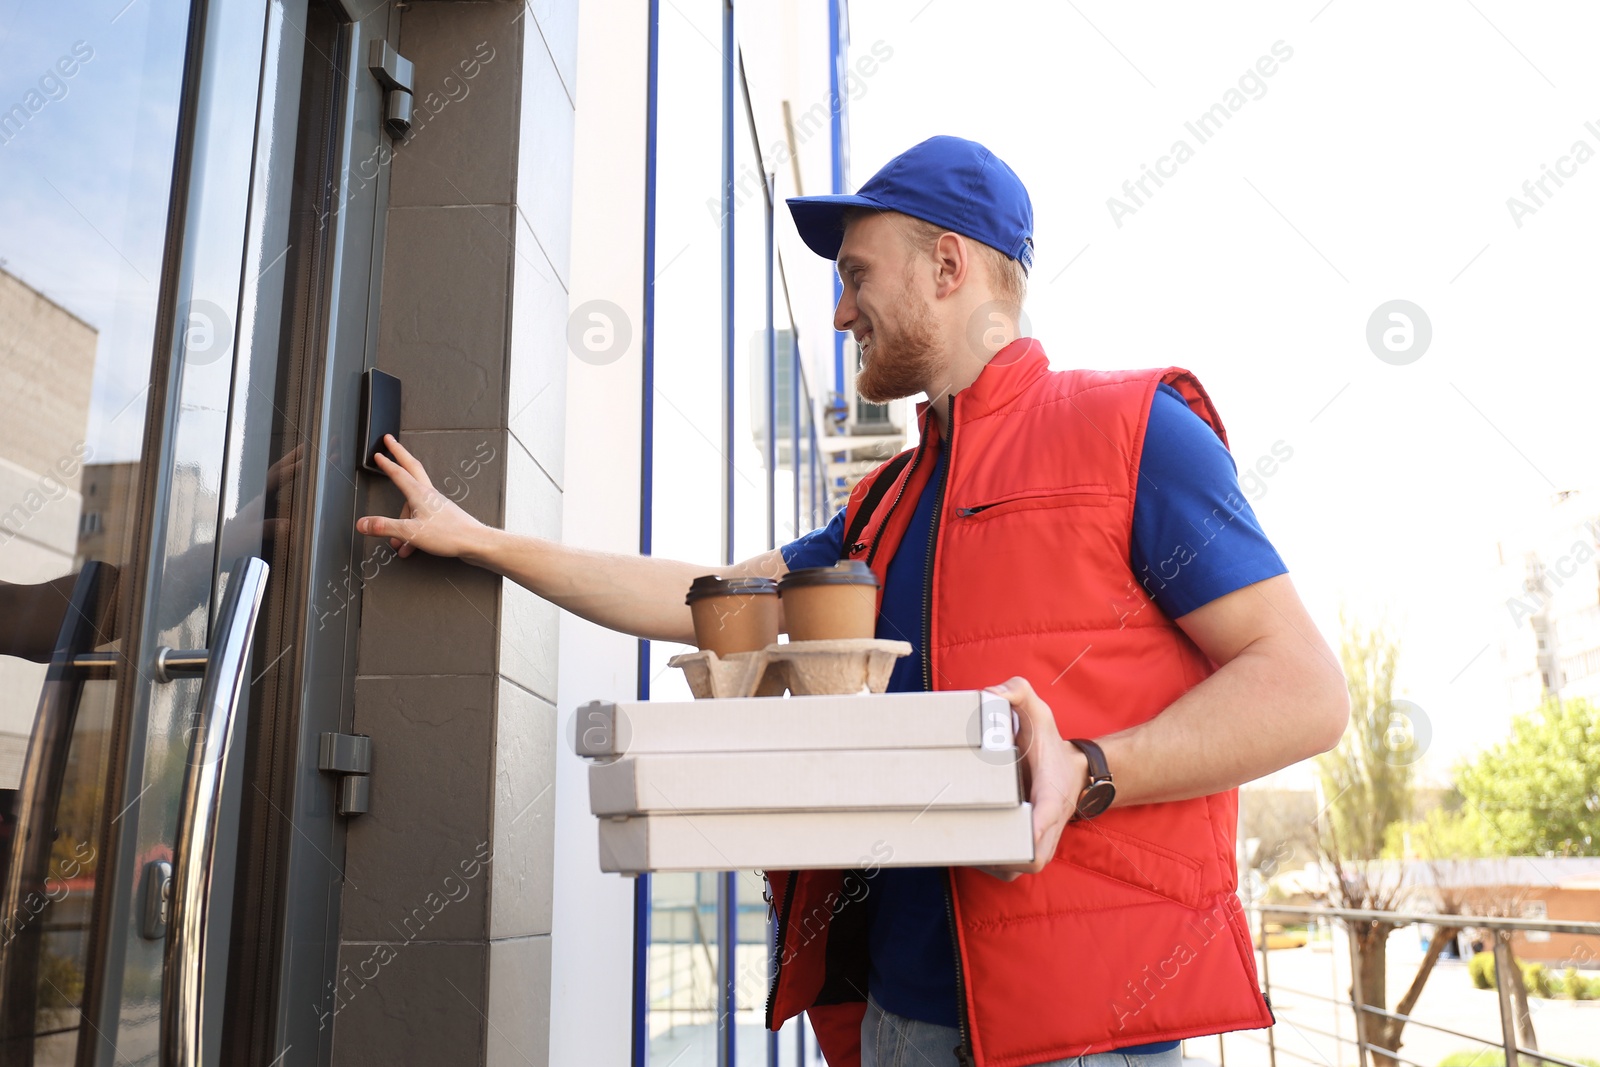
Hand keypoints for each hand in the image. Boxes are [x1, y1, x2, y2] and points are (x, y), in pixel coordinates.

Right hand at [355, 435, 486, 559]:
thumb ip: (385, 527)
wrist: (475, 542)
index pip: (398, 472)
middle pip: (411, 467)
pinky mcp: (443, 514)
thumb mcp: (410, 532)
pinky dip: (412, 531)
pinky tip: (410, 547)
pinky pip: (421, 517)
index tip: (378, 453)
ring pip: (413, 502)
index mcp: (419, 493)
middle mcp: (429, 494)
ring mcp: (437, 503)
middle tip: (390, 441)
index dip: (386, 463)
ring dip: (401, 519)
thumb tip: (363, 523)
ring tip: (397, 543)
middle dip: (399, 453)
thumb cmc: (449, 534)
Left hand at [970, 676, 1087, 881]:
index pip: (1046, 820)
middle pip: (1025, 859)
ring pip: (1012, 870)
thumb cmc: (1050, 745)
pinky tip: (960, 847)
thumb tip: (992, 692)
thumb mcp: (1039, 712)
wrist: (1075, 773)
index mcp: (1052, 797)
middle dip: (995, 854)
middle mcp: (1047, 828)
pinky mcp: (1026, 850)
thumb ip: (1019, 692)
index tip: (1013, 836)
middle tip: (958, 837)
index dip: (1032, 831)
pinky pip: (1006, 869)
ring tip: (952, 843)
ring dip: (986, 863)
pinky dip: (987, 864)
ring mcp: (1038, 844)